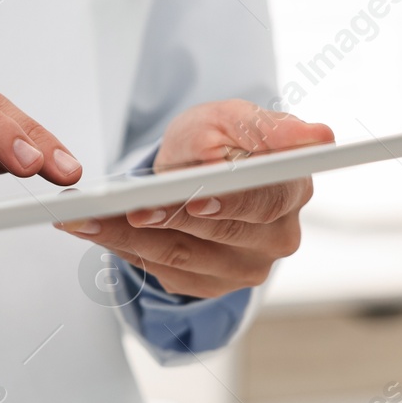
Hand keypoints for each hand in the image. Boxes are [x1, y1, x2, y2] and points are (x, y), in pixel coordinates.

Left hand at [54, 100, 332, 298]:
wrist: (200, 169)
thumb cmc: (221, 140)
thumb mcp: (232, 119)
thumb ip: (263, 128)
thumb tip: (315, 134)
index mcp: (292, 190)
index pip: (267, 200)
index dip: (231, 201)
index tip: (197, 198)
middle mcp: (277, 237)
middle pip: (220, 233)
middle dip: (168, 217)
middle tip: (127, 207)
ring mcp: (244, 267)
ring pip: (182, 254)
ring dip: (128, 235)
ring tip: (86, 218)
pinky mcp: (208, 283)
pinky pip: (162, 269)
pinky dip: (124, 247)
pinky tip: (94, 230)